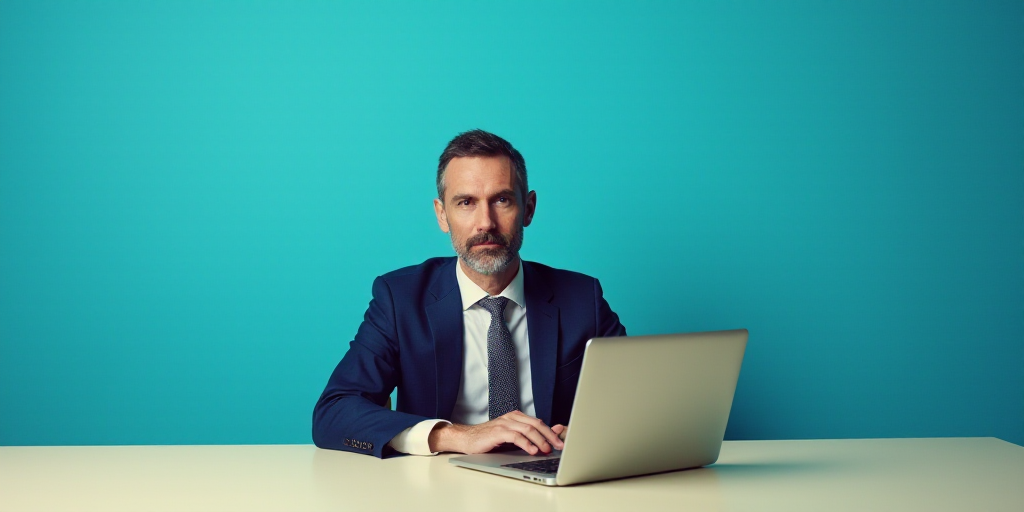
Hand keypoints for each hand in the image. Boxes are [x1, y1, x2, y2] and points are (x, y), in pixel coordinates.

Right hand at [428, 411, 565, 454]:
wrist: (468, 439)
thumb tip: (553, 433)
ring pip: (528, 429)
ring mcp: (505, 423)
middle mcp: (512, 418)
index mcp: (517, 417)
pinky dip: (526, 443)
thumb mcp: (513, 438)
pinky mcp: (498, 432)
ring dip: (540, 440)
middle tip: (559, 446)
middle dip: (550, 436)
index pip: (539, 422)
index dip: (552, 432)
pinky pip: (516, 436)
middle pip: (537, 424)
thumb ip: (531, 435)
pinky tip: (532, 450)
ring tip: (547, 450)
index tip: (561, 443)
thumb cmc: (490, 440)